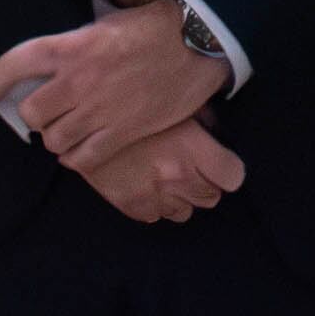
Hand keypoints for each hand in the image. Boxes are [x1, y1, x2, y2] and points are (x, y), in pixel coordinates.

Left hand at [0, 0, 230, 167]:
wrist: (196, 42)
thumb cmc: (151, 27)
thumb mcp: (103, 25)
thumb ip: (74, 46)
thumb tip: (53, 62)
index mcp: (71, 47)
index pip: (15, 65)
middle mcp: (77, 81)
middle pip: (32, 112)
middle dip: (35, 114)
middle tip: (46, 112)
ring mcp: (99, 110)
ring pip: (53, 140)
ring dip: (55, 137)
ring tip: (66, 130)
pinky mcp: (121, 133)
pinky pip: (82, 159)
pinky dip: (75, 159)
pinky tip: (79, 152)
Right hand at [74, 115, 247, 222]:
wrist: (82, 115)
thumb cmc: (132, 100)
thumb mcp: (175, 98)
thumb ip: (202, 118)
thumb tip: (216, 130)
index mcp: (193, 148)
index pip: (232, 176)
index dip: (227, 168)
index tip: (219, 162)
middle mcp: (179, 176)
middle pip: (211, 196)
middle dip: (205, 183)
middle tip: (190, 166)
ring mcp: (155, 195)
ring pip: (185, 212)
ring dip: (181, 197)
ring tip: (167, 176)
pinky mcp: (130, 205)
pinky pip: (155, 217)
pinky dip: (155, 205)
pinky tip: (146, 184)